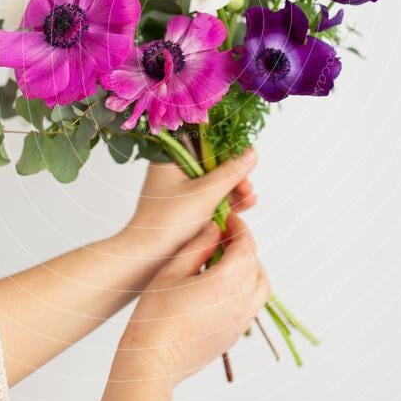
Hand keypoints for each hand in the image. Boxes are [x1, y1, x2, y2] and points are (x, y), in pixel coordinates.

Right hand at [114, 213, 269, 387]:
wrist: (154, 361)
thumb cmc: (156, 316)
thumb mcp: (173, 271)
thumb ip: (198, 246)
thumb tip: (214, 229)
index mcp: (227, 283)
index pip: (246, 246)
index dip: (239, 228)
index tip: (228, 219)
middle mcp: (241, 302)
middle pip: (256, 264)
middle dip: (244, 246)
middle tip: (224, 236)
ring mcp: (241, 321)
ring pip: (260, 286)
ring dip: (250, 267)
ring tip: (226, 261)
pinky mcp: (234, 335)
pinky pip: (252, 305)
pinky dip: (246, 288)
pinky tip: (222, 285)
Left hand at [126, 149, 257, 258]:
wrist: (148, 257)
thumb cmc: (168, 222)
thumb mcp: (205, 193)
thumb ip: (231, 172)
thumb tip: (251, 152)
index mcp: (171, 157)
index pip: (205, 143)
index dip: (228, 152)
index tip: (246, 163)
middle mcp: (175, 170)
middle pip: (213, 164)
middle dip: (234, 176)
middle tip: (246, 187)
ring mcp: (181, 189)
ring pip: (214, 183)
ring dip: (233, 189)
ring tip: (248, 198)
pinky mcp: (187, 207)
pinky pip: (211, 198)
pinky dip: (226, 202)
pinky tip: (243, 206)